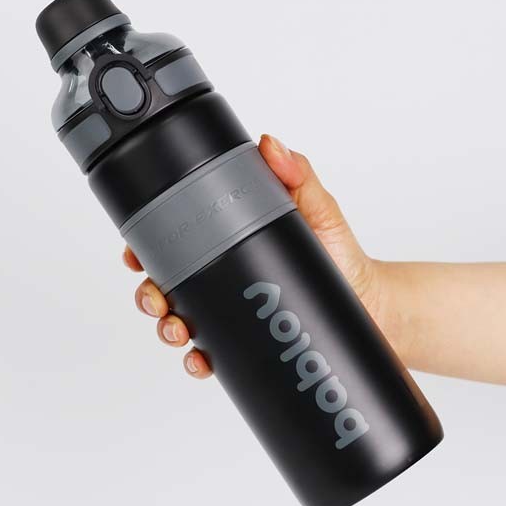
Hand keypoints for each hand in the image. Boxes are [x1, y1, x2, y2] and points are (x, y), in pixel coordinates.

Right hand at [123, 134, 388, 378]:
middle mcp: (222, 275)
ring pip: (179, 319)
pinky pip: (209, 353)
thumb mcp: (318, 209)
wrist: (369, 305)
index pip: (176, 240)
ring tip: (177, 330)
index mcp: (229, 241)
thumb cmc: (340, 255)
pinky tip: (199, 360)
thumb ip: (297, 175)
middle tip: (156, 298)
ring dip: (165, 327)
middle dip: (149, 293)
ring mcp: (230, 310)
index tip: (135, 251)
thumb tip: (270, 144)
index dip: (148, 245)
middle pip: (166, 283)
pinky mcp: (242, 342)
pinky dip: (196, 360)